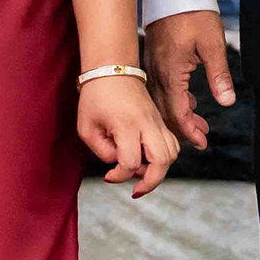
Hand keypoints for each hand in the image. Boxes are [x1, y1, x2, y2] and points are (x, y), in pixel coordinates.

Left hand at [79, 72, 176, 196]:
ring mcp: (157, 122)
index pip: (130, 162)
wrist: (112, 69)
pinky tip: (146, 159)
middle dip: (150, 182)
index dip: (119, 176)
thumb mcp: (87, 127)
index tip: (108, 176)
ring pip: (172, 154)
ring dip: (158, 170)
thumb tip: (119, 164)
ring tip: (139, 172)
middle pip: (162, 162)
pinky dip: (163, 158)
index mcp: (127, 124)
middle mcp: (147, 124)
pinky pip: (172, 144)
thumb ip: (102, 151)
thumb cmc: (95, 97)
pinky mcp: (160, 121)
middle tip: (136, 190)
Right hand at [143, 9, 236, 151]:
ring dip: (179, 115)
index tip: (202, 142)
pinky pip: (159, 88)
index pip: (176, 112)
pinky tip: (188, 101)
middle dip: (183, 128)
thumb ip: (219, 75)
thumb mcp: (212, 44)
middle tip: (201, 139)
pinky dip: (173, 100)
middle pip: (165, 111)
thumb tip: (227, 102)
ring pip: (161, 101)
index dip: (189, 130)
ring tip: (198, 123)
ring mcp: (153, 66)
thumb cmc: (193, 14)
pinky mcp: (154, 60)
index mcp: (171, 73)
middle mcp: (157, 73)